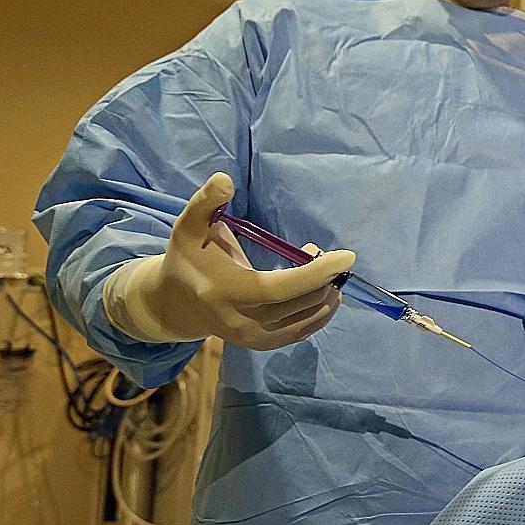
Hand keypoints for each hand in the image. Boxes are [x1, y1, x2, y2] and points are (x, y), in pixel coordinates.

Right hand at [102, 173, 354, 349]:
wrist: (177, 304)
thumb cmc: (188, 258)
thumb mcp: (190, 227)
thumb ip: (206, 202)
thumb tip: (225, 179)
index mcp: (224, 293)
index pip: (279, 289)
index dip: (316, 273)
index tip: (347, 256)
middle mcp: (242, 323)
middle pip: (302, 303)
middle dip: (326, 277)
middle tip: (324, 252)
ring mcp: (256, 339)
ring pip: (311, 317)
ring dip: (328, 290)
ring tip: (321, 266)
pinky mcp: (268, 344)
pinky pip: (308, 328)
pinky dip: (322, 306)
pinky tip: (319, 286)